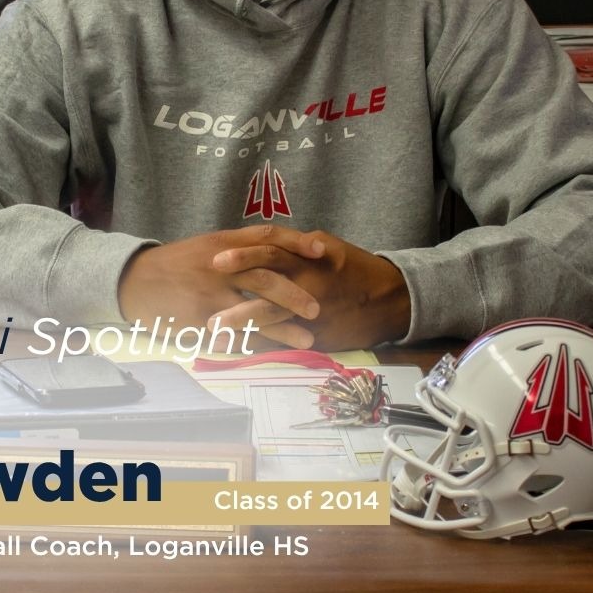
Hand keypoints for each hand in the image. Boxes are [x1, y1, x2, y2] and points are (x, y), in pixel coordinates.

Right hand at [117, 226, 322, 347]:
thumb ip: (241, 248)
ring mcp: (208, 294)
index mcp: (223, 241)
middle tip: (318, 308)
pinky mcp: (198, 320)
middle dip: (295, 294)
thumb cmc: (178, 263)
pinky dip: (256, 345)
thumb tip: (282, 252)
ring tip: (308, 339)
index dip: (296, 242)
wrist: (134, 281)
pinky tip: (275, 353)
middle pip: (265, 278)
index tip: (323, 251)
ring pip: (252, 311)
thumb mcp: (209, 245)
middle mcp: (218, 265)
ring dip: (283, 328)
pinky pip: (233, 335)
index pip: (267, 237)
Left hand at [211, 229, 411, 350]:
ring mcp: (313, 311)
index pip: (271, 249)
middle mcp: (310, 280)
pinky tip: (239, 348)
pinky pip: (286, 340)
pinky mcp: (318, 336)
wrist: (391, 299)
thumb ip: (297, 247)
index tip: (216, 259)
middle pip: (266, 281)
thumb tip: (265, 244)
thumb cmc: (356, 268)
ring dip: (241, 320)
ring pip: (272, 315)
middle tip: (202, 294)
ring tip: (212, 326)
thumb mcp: (329, 247)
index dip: (243, 254)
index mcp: (311, 256)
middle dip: (233, 290)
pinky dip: (262, 342)